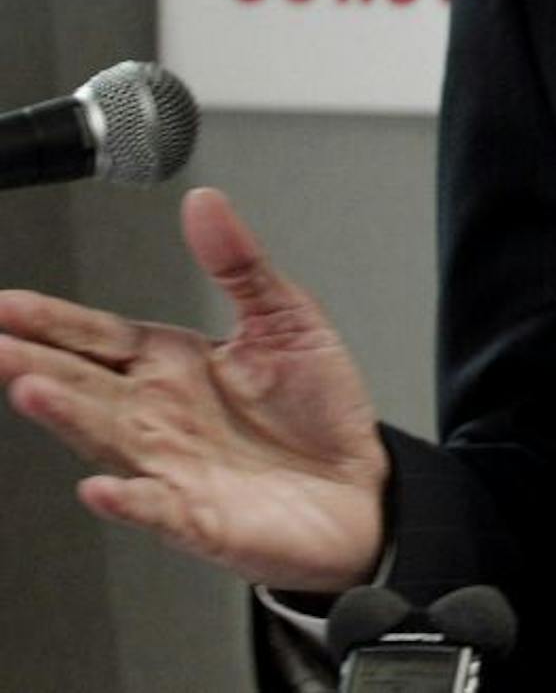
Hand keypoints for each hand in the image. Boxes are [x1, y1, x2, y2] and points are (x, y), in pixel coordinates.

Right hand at [0, 187, 387, 590]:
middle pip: (84, 383)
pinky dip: (129, 498)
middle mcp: (159, 414)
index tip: (5, 305)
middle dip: (33, 361)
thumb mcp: (286, 318)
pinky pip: (156, 507)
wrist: (358, 485)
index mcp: (173, 364)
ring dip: (67, 415)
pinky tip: (100, 488)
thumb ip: (240, 264)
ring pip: (105, 437)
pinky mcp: (198, 514)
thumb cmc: (314, 408)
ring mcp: (171, 466)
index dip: (52, 320)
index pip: (99, 336)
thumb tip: (204, 204)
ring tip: (30, 388)